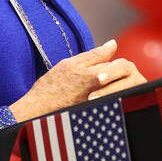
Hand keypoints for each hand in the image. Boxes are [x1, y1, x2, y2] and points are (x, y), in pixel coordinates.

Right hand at [8, 40, 147, 122]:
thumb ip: (95, 54)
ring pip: (117, 92)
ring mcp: (100, 106)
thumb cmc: (52, 86)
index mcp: (95, 76)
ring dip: (113, 89)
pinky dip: (107, 100)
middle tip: (100, 81)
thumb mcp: (71, 64)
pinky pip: (111, 104)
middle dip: (118, 77)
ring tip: (94, 91)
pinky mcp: (98, 116)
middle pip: (122, 81)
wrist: (39, 110)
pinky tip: (95, 101)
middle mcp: (101, 92)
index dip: (115, 65)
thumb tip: (113, 44)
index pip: (120, 66)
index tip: (105, 69)